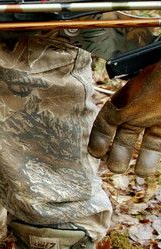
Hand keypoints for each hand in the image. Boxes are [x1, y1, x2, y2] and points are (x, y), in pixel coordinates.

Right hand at [89, 62, 160, 177]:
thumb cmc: (159, 74)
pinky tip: (154, 166)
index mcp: (130, 96)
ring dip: (144, 159)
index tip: (95, 153)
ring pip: (151, 141)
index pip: (109, 117)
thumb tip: (112, 120)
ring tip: (140, 174)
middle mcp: (145, 107)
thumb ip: (124, 108)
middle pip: (127, 132)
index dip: (99, 136)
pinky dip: (159, 154)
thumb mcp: (139, 93)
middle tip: (115, 169)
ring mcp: (159, 116)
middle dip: (119, 152)